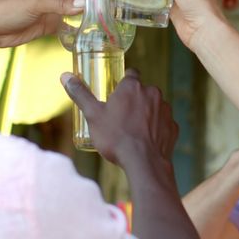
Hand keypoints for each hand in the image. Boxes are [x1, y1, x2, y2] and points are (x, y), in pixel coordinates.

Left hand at [0, 0, 83, 48]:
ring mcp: (52, 7)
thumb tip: (83, 4)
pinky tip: (88, 27)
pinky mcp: (51, 23)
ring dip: (86, 6)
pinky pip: (69, 21)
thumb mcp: (35, 3)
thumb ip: (59, 4)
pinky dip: (78, 23)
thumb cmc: (8, 9)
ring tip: (102, 10)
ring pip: (75, 2)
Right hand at [60, 68, 178, 165]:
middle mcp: (153, 94)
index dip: (123, 84)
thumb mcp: (93, 115)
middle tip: (120, 117)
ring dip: (145, 114)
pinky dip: (155, 129)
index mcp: (133, 87)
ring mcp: (166, 110)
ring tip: (132, 131)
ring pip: (154, 107)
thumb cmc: (116, 137)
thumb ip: (80, 94)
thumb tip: (65, 76)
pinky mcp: (173, 127)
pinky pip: (163, 124)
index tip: (116, 94)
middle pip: (142, 92)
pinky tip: (145, 140)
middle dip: (133, 101)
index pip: (130, 74)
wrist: (143, 163)